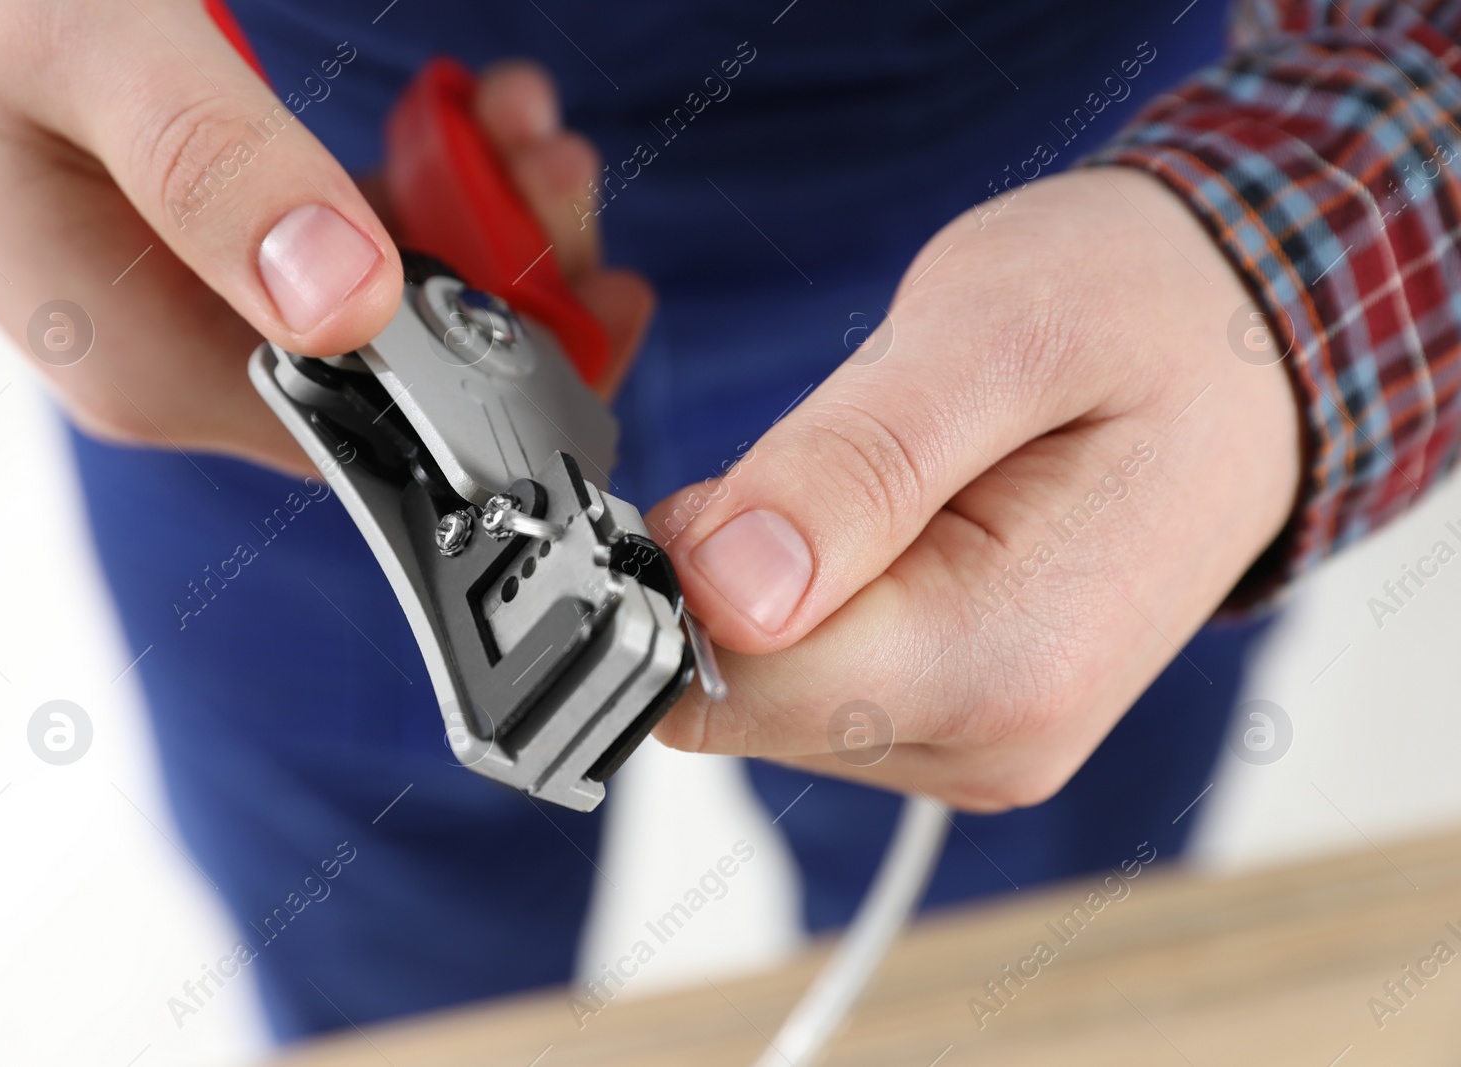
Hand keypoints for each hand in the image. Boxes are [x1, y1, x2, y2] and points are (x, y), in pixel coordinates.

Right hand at [0, 4, 647, 473]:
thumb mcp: (90, 58)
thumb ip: (214, 174)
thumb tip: (343, 302)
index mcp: (153, 368)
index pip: (377, 439)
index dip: (504, 386)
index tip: (592, 304)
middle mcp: (190, 361)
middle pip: (411, 372)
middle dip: (515, 277)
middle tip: (556, 167)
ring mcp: (213, 308)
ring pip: (402, 304)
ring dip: (486, 215)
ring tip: (519, 119)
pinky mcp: (230, 252)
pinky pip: (366, 247)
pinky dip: (432, 186)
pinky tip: (468, 117)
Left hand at [649, 168, 1300, 811]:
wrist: (1249, 357)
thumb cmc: (1145, 317)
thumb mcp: (999, 332)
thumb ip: (857, 466)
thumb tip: (725, 586)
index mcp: (1001, 662)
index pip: (731, 678)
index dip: (680, 569)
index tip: (725, 475)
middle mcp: (986, 739)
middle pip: (734, 694)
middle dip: (724, 570)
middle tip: (826, 450)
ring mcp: (971, 742)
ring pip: (758, 690)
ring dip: (769, 578)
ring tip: (885, 476)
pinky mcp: (952, 722)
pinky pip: (806, 680)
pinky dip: (803, 597)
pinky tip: (886, 519)